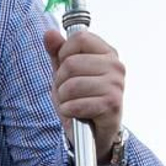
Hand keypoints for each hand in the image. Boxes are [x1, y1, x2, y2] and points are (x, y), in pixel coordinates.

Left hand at [43, 28, 123, 159]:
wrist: (94, 132)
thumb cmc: (80, 98)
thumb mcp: (64, 73)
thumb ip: (57, 52)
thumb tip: (49, 33)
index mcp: (107, 52)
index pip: (79, 38)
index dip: (64, 53)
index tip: (66, 67)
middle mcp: (115, 66)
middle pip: (71, 63)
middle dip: (60, 81)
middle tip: (67, 91)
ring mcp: (116, 85)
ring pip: (71, 85)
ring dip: (63, 98)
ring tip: (71, 102)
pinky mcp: (112, 105)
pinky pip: (76, 104)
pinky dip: (68, 111)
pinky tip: (75, 113)